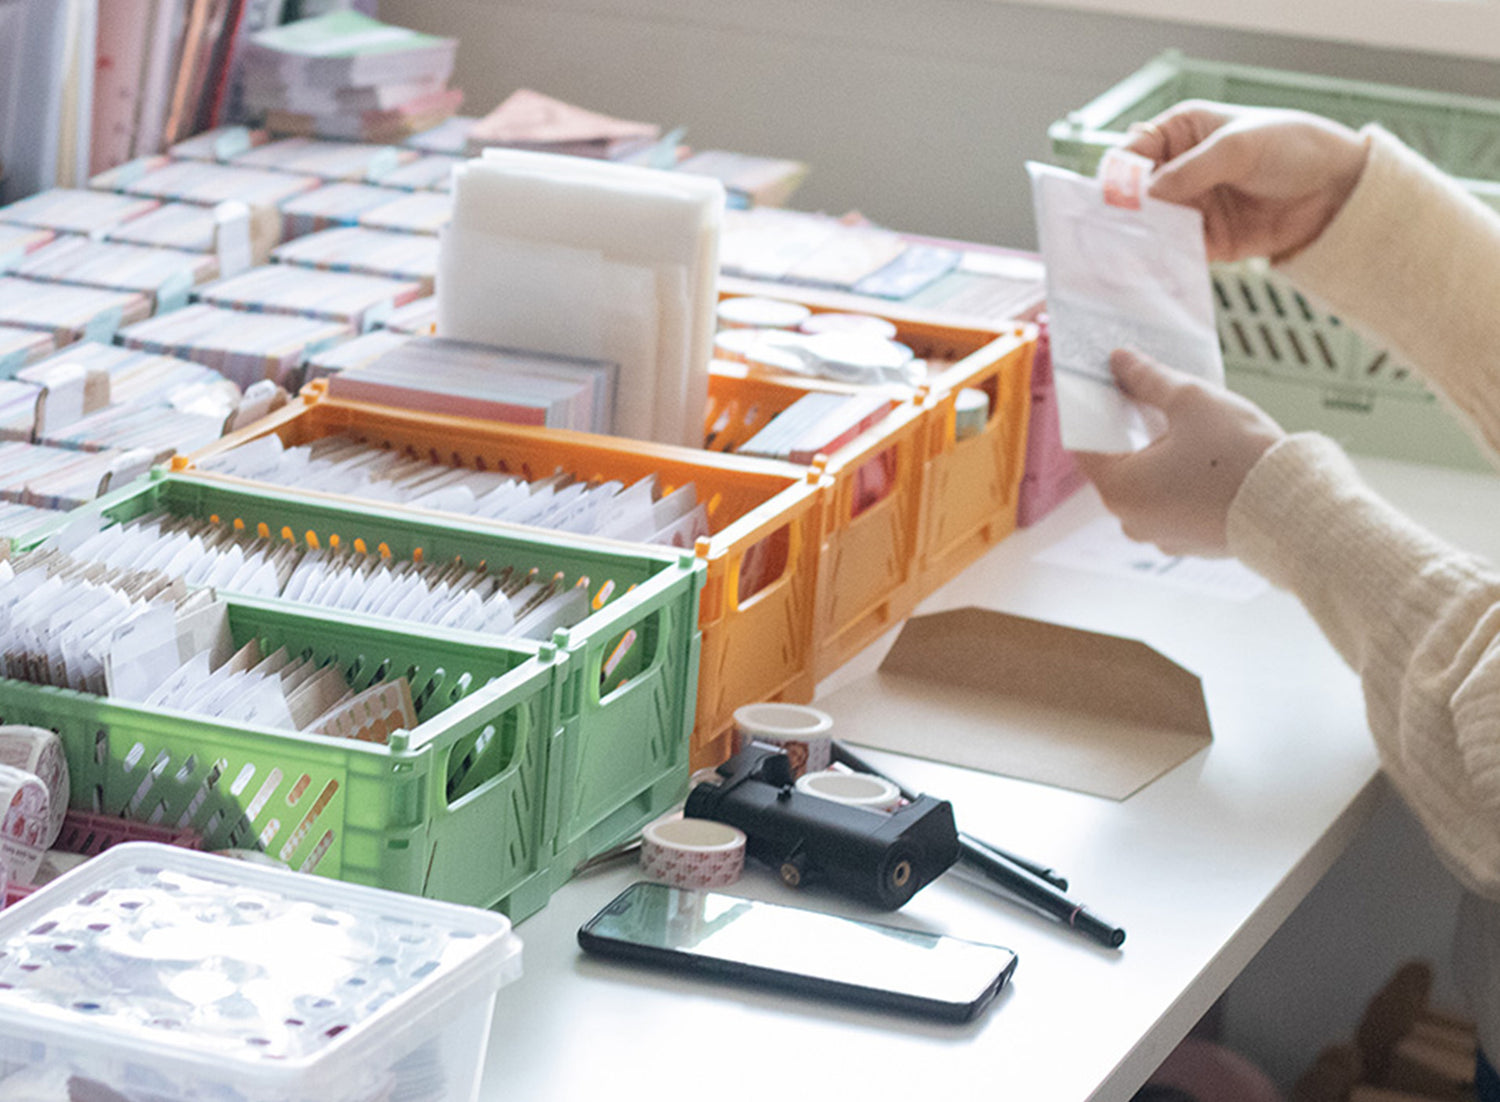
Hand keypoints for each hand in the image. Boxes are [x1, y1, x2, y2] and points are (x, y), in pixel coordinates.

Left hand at [1072, 349, 1284, 556]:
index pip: (1086, 443)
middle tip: (1148, 394)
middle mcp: (1132, 520)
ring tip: (1183, 422)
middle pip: (1117, 463)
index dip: (1095, 410)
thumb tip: (1121, 361)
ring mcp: (1161, 536)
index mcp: (1120, 489)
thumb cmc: (1240, 457)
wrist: (1297, 510)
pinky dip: (1180, 479)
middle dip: (1131, 428)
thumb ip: (1148, 379)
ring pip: (1147, 484)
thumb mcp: (1191, 402)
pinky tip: (1203, 454)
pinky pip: (1173, 502)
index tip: (1107, 386)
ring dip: (1158, 454)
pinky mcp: (1191, 542)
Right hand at [1121, 100, 1368, 262]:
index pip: (1134, 150)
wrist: (1338, 189)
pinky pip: (1175, 251)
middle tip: (1114, 229)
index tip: (1113, 194)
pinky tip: (1156, 265)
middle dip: (1125, 210)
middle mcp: (1181, 170)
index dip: (1120, 171)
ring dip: (1141, 238)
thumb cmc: (1294, 147)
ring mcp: (1193, 206)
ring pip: (1151, 224)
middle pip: (1136, 192)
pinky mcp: (1207, 240)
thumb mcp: (1238, 147)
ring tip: (1130, 252)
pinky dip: (1164, 259)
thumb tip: (1146, 192)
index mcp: (1183, 133)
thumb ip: (1191, 170)